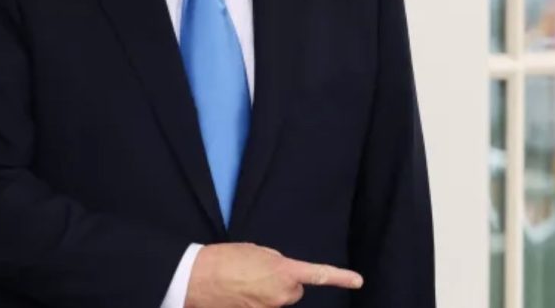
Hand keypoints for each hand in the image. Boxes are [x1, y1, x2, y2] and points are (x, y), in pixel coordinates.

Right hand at [186, 243, 362, 306]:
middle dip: (283, 285)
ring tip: (244, 284)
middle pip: (293, 291)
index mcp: (284, 271)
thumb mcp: (257, 251)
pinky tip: (239, 295)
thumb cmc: (225, 259)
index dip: (340, 277)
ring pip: (277, 302)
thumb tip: (282, 273)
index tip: (357, 280)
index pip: (318, 274)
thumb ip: (277, 262)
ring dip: (267, 295)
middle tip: (259, 275)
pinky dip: (255, 303)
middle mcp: (280, 294)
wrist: (196, 278)